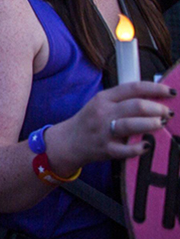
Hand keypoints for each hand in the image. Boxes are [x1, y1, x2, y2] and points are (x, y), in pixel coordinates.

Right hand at [50, 81, 172, 174]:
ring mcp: (104, 132)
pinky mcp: (105, 149)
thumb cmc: (90, 121)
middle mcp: (103, 112)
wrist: (68, 142)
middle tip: (167, 113)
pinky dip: (140, 147)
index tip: (170, 92)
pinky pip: (126, 150)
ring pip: (132, 125)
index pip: (133, 88)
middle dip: (157, 108)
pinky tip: (147, 145)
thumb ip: (123, 100)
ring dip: (151, 124)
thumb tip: (155, 98)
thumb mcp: (101, 104)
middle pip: (136, 106)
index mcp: (104, 98)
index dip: (155, 89)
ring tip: (161, 124)